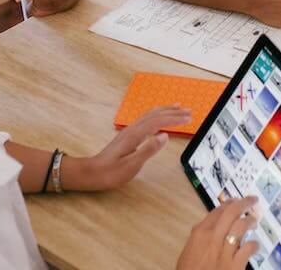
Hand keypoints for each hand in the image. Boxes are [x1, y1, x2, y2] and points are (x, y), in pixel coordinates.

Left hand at [62, 105, 190, 191]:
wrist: (91, 172)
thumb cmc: (111, 172)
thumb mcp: (132, 165)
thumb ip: (149, 149)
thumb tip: (165, 135)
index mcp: (135, 134)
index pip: (159, 122)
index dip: (174, 119)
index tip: (188, 118)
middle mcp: (133, 128)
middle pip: (155, 115)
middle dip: (173, 112)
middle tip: (189, 111)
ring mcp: (129, 130)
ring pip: (150, 115)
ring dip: (165, 110)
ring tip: (177, 107)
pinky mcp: (127, 135)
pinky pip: (145, 119)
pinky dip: (156, 114)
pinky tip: (157, 117)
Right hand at [177, 197, 258, 269]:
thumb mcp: (188, 252)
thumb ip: (199, 238)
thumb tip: (210, 229)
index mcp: (200, 233)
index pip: (218, 211)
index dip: (229, 204)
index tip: (236, 201)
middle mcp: (213, 238)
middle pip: (231, 213)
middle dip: (244, 203)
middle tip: (252, 200)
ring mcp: (224, 251)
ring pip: (240, 227)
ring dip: (250, 221)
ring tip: (254, 221)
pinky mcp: (234, 266)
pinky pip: (247, 249)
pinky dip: (253, 245)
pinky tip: (255, 246)